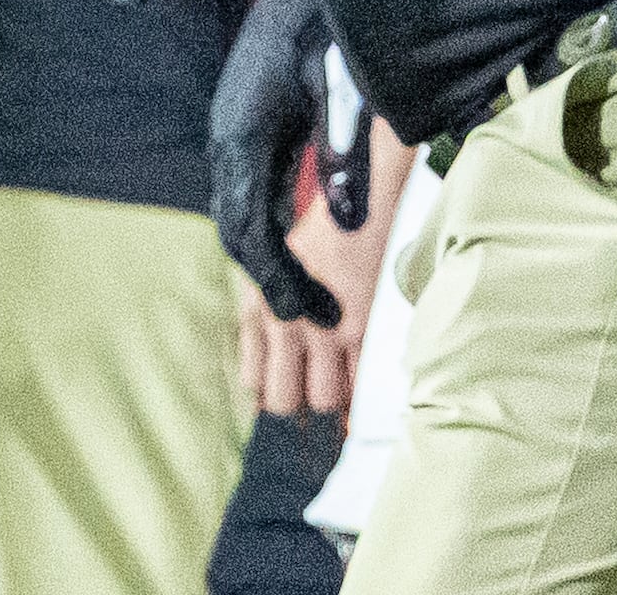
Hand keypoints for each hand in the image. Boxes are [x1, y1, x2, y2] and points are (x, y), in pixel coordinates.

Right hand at [212, 0, 344, 329]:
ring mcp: (233, 134)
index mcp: (242, 135)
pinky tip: (300, 246)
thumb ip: (343, 153)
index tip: (311, 314)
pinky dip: (270, 231)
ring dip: (271, 257)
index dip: (277, 277)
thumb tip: (345, 226)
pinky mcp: (249, 129)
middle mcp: (227, 141)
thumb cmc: (328, 26)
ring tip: (315, 296)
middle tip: (325, 316)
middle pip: (236, 228)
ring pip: (238, 212)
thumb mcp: (346, 86)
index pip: (247, 226)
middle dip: (275, 278)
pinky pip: (249, 193)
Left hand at [240, 182, 392, 416]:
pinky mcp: (363, 330)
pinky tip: (364, 395)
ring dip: (333, 401)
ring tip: (339, 393)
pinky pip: (361, 383)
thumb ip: (262, 316)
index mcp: (258, 310)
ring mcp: (325, 332)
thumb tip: (261, 373)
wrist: (352, 210)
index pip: (252, 380)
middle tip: (309, 405)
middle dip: (298, 407)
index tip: (275, 403)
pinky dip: (363, 394)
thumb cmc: (311, 237)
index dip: (265, 398)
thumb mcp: (267, 271)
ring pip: (326, 400)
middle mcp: (286, 327)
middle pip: (287, 401)